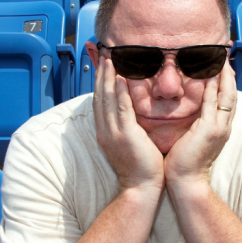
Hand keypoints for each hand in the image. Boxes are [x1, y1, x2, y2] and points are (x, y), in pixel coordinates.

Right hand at [93, 55, 164, 193]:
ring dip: (107, 78)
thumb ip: (130, 126)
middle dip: (101, 75)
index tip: (104, 65)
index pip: (100, 102)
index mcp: (106, 131)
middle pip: (99, 97)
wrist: (141, 187)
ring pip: (106, 100)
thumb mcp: (132, 142)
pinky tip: (119, 80)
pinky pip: (121, 110)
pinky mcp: (125, 135)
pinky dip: (118, 94)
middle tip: (103, 55)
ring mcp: (113, 133)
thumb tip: (134, 112)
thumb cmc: (142, 166)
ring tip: (110, 60)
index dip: (100, 82)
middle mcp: (105, 130)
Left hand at [163, 59, 236, 190]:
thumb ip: (196, 124)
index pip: (227, 101)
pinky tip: (210, 75)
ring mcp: (220, 127)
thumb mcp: (194, 139)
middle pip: (232, 94)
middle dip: (229, 75)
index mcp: (221, 128)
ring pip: (227, 96)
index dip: (227, 83)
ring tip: (220, 59)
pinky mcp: (210, 129)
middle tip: (224, 57)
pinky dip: (214, 88)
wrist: (186, 182)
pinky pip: (214, 104)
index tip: (222, 68)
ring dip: (224, 76)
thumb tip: (190, 113)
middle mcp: (225, 126)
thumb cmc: (185, 163)